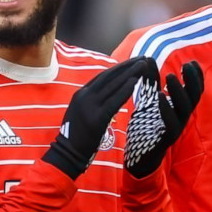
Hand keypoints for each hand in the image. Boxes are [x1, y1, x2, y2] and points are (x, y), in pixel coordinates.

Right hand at [43, 57, 150, 179]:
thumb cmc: (78, 135)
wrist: (68, 153)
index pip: (103, 76)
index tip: (133, 61)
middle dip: (127, 65)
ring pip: (113, 85)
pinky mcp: (97, 118)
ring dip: (130, 73)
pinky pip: (114, 101)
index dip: (120, 67)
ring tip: (144, 64)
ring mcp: (89, 106)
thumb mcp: (83, 112)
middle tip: (143, 57)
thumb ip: (93, 101)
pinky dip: (125, 90)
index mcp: (81, 94)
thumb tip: (108, 91)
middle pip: (109, 76)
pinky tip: (136, 82)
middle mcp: (84, 96)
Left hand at [124, 60, 203, 177]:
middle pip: (194, 97)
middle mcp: (182, 117)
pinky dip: (166, 108)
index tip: (192, 62)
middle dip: (193, 81)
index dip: (196, 77)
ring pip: (184, 109)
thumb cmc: (146, 127)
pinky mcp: (166, 138)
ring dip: (178, 91)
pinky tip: (159, 96)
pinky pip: (170, 123)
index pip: (194, 90)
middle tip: (187, 65)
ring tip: (170, 76)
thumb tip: (148, 59)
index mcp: (180, 108)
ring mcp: (176, 128)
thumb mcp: (148, 100)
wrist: (139, 156)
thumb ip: (150, 82)